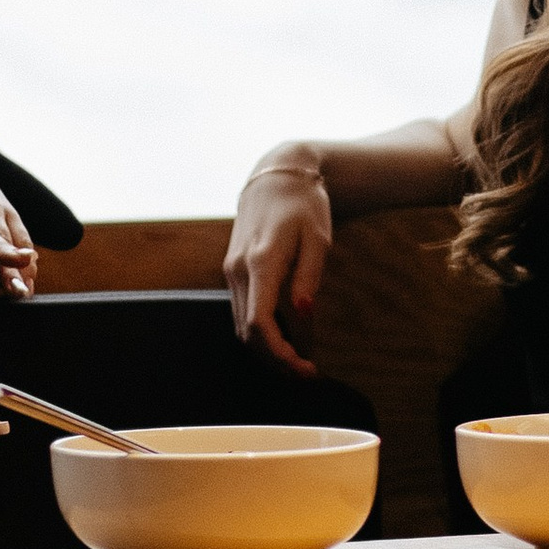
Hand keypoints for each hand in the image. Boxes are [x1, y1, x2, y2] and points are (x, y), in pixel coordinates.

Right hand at [225, 154, 331, 374]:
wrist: (276, 176)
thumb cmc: (304, 205)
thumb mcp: (318, 238)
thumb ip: (308, 277)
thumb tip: (303, 314)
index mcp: (261, 261)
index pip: (259, 322)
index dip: (279, 353)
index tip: (306, 367)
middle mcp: (238, 269)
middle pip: (247, 332)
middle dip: (274, 360)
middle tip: (307, 372)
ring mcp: (231, 270)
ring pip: (239, 326)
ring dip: (265, 350)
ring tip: (298, 361)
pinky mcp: (232, 270)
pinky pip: (240, 311)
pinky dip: (258, 333)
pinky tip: (283, 338)